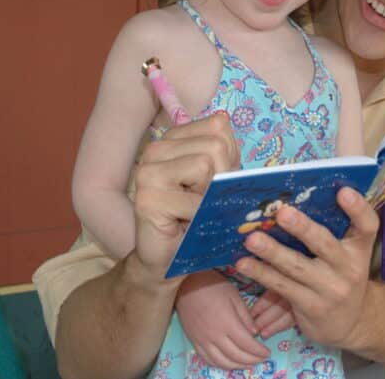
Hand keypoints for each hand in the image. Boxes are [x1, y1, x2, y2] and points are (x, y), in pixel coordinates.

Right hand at [127, 114, 238, 280]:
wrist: (166, 258)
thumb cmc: (196, 216)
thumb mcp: (218, 179)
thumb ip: (227, 156)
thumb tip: (238, 140)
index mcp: (173, 138)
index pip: (218, 125)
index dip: (229, 156)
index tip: (215, 180)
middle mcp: (156, 148)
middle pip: (215, 145)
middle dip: (223, 177)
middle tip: (206, 201)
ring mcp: (147, 171)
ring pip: (205, 165)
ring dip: (211, 196)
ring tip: (196, 210)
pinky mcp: (147, 198)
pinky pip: (195, 200)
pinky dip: (202, 217)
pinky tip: (187, 224)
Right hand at [176, 270, 269, 368]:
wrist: (187, 283)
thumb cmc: (213, 285)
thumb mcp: (234, 295)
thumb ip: (245, 316)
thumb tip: (255, 333)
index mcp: (227, 322)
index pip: (247, 344)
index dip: (259, 352)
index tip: (268, 353)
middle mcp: (214, 335)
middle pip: (236, 356)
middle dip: (251, 360)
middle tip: (261, 360)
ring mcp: (202, 340)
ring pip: (222, 361)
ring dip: (237, 366)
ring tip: (248, 364)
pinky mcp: (194, 341)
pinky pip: (208, 359)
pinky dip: (220, 364)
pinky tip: (229, 363)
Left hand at [234, 187, 379, 348]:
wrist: (349, 324)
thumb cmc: (340, 276)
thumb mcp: (346, 255)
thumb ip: (331, 230)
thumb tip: (292, 198)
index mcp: (359, 248)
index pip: (367, 226)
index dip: (358, 208)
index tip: (343, 191)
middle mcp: (349, 268)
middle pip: (325, 244)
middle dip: (303, 228)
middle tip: (282, 213)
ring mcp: (331, 289)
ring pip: (297, 266)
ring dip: (272, 251)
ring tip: (252, 239)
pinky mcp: (312, 306)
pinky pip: (282, 286)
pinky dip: (261, 273)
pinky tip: (243, 263)